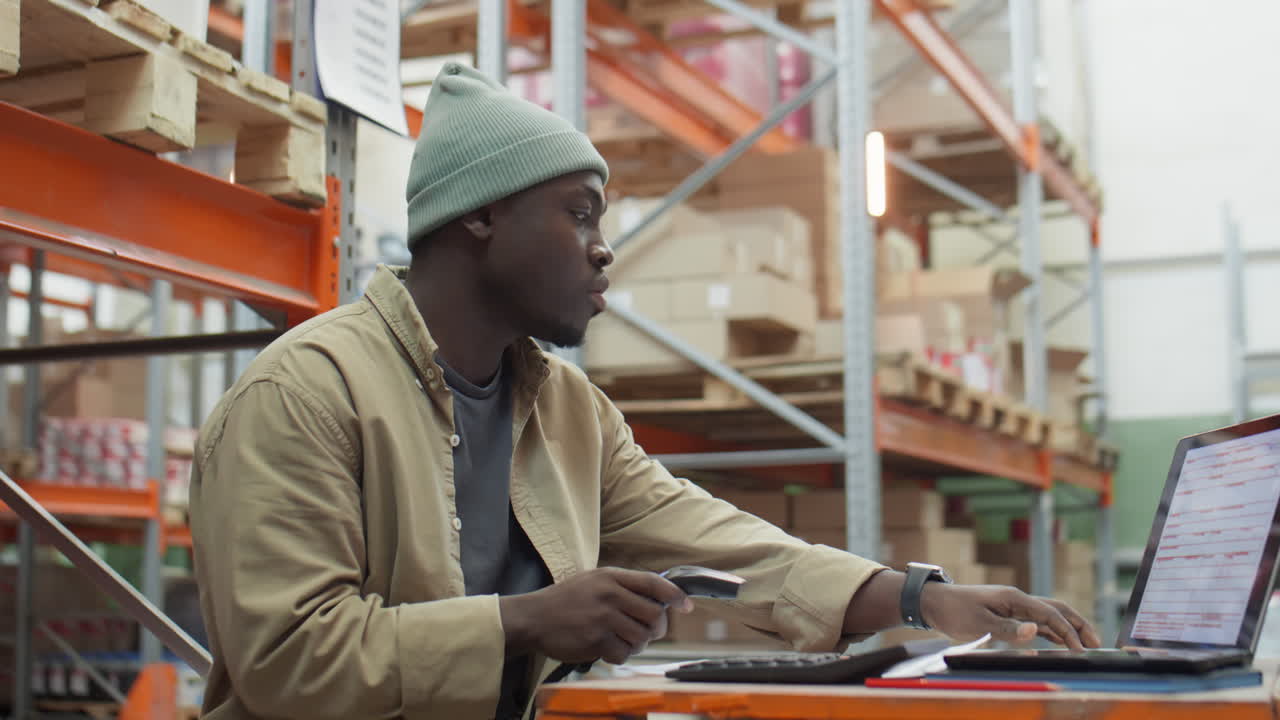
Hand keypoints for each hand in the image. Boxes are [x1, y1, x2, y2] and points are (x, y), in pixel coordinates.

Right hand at [500, 567, 692, 664]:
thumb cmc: (566, 600)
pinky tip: (609, 648)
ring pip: (641, 637)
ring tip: (622, 639)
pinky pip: (623, 653)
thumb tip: (659, 598)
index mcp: (611, 577)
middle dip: (656, 627)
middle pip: (653, 614)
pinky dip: (620, 655)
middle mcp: (609, 595)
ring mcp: (602, 618)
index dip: (674, 595)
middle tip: (646, 631)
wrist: (534, 617)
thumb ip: (623, 585)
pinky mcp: (595, 640)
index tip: (686, 605)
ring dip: (637, 643)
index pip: (653, 583)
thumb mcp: (594, 581)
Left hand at [921, 583, 1102, 649]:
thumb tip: (1037, 631)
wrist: (934, 603)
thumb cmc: (954, 611)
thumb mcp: (979, 623)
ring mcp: (1014, 606)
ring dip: (1067, 628)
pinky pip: (1036, 622)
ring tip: (1085, 644)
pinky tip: (1060, 642)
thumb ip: (1009, 629)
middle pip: (1056, 609)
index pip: (1049, 614)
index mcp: (1014, 598)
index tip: (1080, 650)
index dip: (1068, 632)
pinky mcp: (1008, 614)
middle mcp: (1018, 599)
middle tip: (1096, 642)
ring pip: (1048, 615)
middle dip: (1078, 624)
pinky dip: (1052, 631)